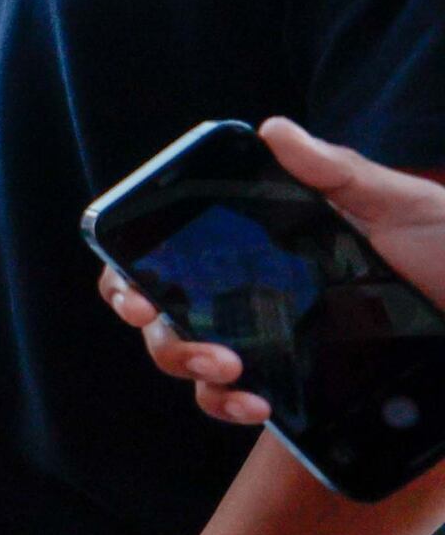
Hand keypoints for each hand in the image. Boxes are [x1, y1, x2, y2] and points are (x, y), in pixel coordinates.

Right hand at [93, 119, 444, 425]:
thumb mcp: (404, 207)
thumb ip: (338, 174)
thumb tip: (272, 130)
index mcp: (265, 239)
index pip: (171, 247)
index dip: (130, 265)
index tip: (132, 285)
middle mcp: (253, 288)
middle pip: (162, 307)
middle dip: (153, 322)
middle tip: (159, 319)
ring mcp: (270, 338)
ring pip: (185, 356)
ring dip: (185, 362)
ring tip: (229, 369)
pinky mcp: (295, 384)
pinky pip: (232, 400)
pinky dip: (227, 404)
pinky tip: (257, 404)